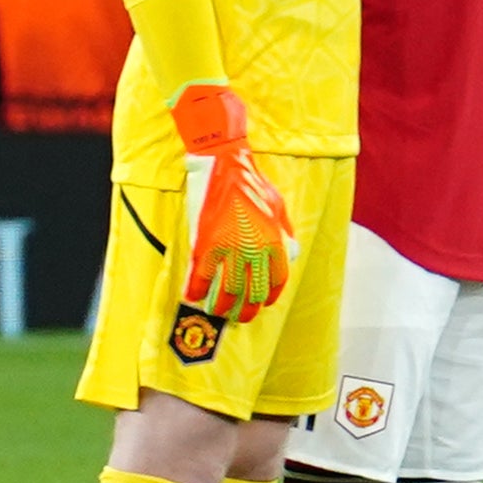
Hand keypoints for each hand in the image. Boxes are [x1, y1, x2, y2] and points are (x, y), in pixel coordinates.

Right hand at [163, 80, 298, 320]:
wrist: (227, 166)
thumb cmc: (254, 185)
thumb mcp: (279, 208)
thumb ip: (284, 233)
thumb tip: (289, 252)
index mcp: (274, 242)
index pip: (276, 281)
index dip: (269, 296)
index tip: (262, 302)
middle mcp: (254, 250)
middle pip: (252, 293)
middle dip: (246, 309)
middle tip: (239, 315)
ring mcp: (230, 249)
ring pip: (226, 290)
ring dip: (222, 306)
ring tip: (218, 311)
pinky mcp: (207, 244)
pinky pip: (201, 276)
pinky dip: (196, 289)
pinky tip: (193, 296)